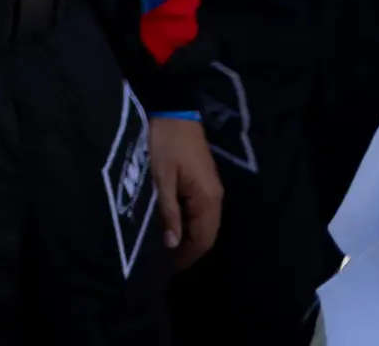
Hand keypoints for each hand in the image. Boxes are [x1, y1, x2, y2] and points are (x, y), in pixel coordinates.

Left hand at [149, 117, 222, 271]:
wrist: (175, 110)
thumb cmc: (166, 143)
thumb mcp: (162, 178)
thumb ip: (169, 212)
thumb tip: (172, 244)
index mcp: (208, 199)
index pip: (202, 239)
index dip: (187, 256)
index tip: (169, 268)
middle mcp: (216, 197)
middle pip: (207, 234)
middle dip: (191, 250)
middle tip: (169, 261)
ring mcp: (213, 188)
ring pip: (206, 223)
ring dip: (192, 237)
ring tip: (171, 247)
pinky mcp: (206, 180)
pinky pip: (203, 210)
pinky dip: (193, 222)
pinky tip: (178, 224)